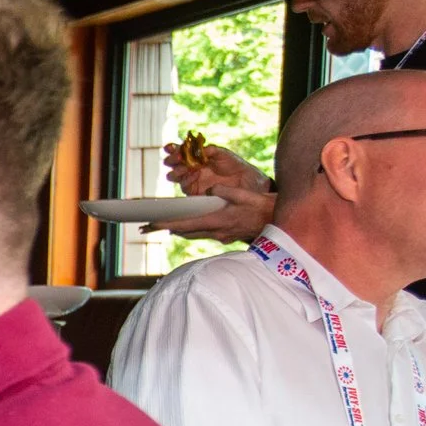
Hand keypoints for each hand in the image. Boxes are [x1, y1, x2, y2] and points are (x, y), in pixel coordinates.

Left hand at [153, 141, 275, 239]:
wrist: (279, 222)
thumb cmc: (262, 206)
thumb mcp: (243, 194)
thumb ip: (224, 191)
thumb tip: (209, 189)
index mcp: (217, 220)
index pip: (185, 223)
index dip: (166, 223)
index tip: (150, 223)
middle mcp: (216, 231)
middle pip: (184, 231)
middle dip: (166, 228)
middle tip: (146, 227)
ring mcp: (221, 236)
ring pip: (193, 234)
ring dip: (178, 230)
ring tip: (162, 226)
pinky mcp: (226, 236)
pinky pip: (204, 234)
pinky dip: (192, 230)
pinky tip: (188, 227)